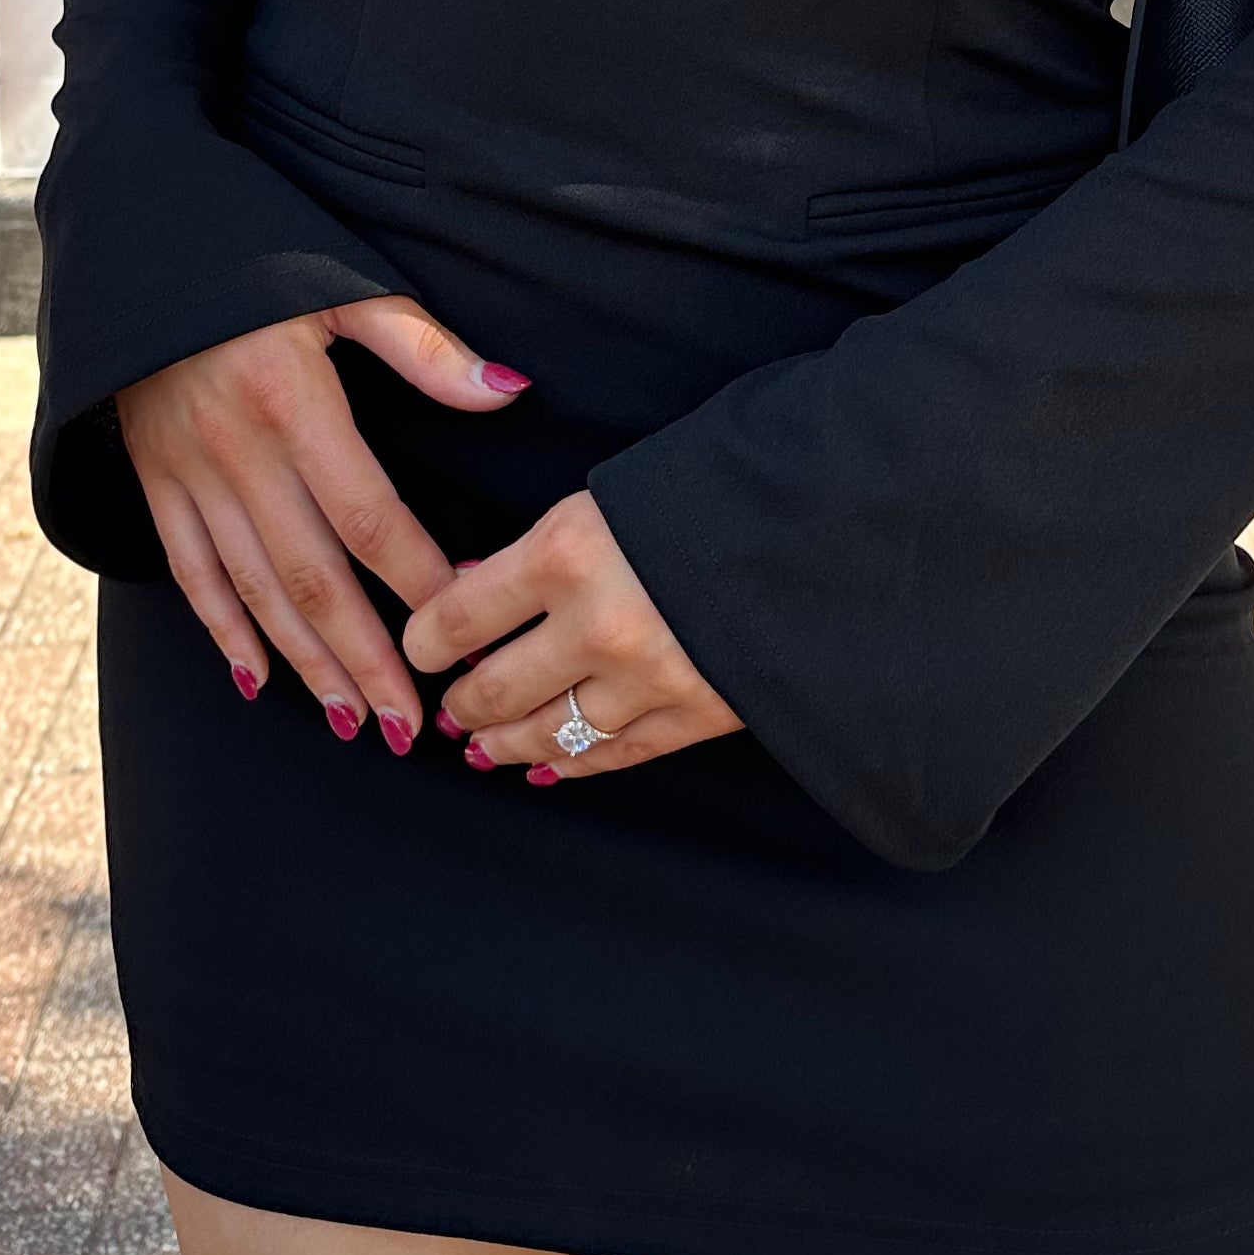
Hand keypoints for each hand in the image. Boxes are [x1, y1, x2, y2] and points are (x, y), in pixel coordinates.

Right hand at [117, 298, 528, 750]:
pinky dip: (224, 629)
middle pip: (312, 576)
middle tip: (407, 727)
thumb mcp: (344, 284)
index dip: (419, 580)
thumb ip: (424, 347)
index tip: (463, 630)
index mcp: (293, 402)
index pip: (369, 516)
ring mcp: (189, 472)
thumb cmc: (258, 256)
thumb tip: (507, 392)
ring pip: (253, 589)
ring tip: (352, 721)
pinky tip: (258, 678)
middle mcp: (237, 450)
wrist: (140, 236)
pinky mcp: (154, 479)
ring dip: (305, 663)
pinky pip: (190, 571)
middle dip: (365, 658)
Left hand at [400, 489, 742, 783]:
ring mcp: (647, 679)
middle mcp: (597, 624)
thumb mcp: (613, 491)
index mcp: (568, 549)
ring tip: (482, 747)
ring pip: (548, 732)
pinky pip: (613, 754)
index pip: (457, 616)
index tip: (420, 646)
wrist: (833, 518)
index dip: (425, 640)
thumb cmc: (716, 486)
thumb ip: (543, 544)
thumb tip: (473, 584)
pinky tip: (546, 768)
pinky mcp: (695, 714)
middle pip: (494, 688)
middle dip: (463, 702)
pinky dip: (573, 764)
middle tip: (448, 707)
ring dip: (505, 743)